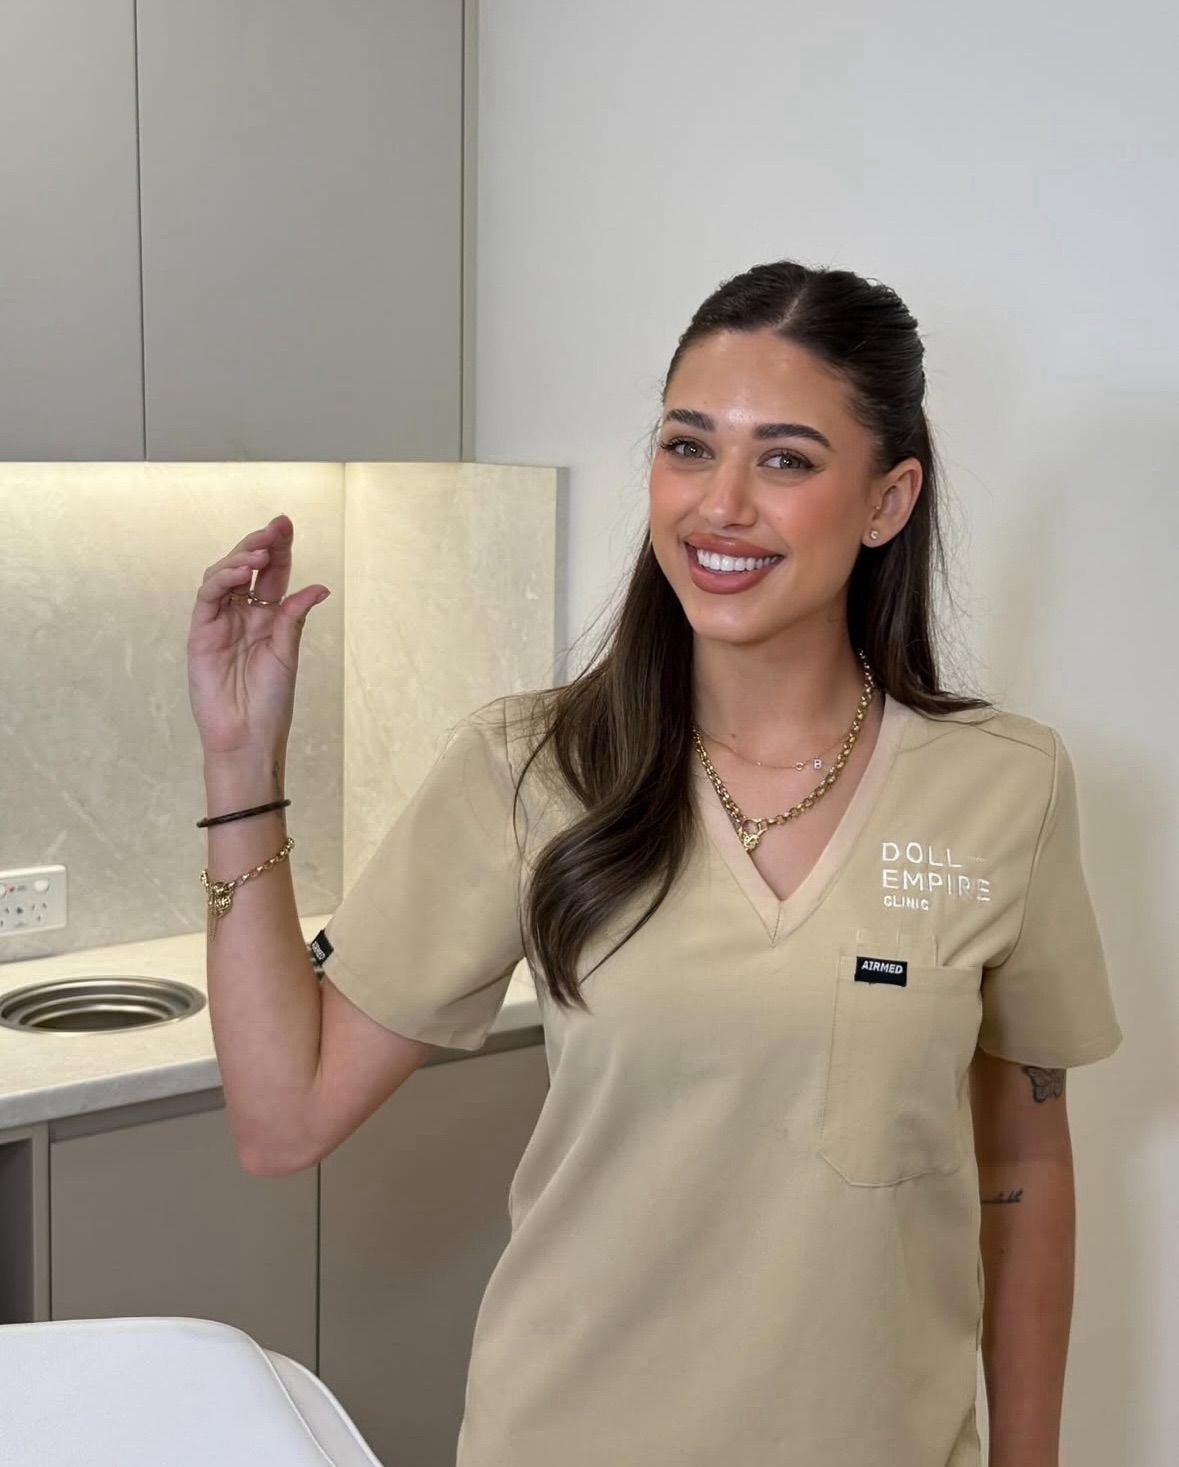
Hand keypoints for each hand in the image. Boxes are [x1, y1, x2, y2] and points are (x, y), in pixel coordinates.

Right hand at [186, 514, 329, 759]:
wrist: (248, 736)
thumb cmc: (270, 702)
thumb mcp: (287, 653)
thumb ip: (294, 617)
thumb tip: (319, 587)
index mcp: (268, 618)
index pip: (272, 575)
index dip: (279, 549)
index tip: (287, 525)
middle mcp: (242, 615)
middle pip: (246, 568)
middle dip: (260, 544)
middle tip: (275, 527)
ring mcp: (219, 622)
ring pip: (223, 577)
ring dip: (240, 559)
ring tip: (260, 553)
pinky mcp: (200, 634)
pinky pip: (207, 598)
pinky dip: (220, 581)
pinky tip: (239, 573)